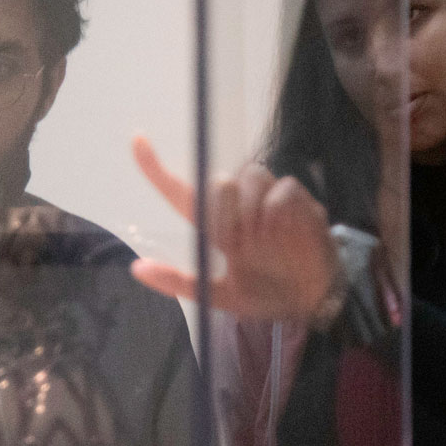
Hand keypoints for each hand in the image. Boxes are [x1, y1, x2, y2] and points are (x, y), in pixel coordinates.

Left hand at [129, 135, 339, 320]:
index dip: (157, 169)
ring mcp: (269, 200)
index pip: (181, 193)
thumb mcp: (218, 296)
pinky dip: (277, 210)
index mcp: (215, 227)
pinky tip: (282, 234)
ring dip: (250, 210)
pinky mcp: (298, 201)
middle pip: (220, 181)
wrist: (310, 304)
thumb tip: (136, 268)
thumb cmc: (264, 295)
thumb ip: (179, 282)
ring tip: (260, 242)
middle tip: (238, 246)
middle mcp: (239, 208)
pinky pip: (283, 188)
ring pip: (250, 175)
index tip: (137, 141)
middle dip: (225, 213)